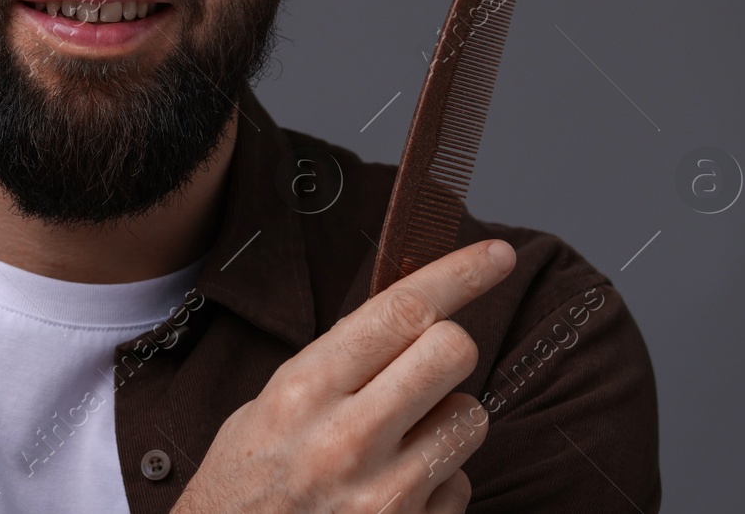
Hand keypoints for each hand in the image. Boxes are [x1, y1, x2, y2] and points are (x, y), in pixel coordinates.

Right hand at [172, 239, 516, 513]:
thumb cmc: (247, 479)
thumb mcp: (271, 403)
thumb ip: (339, 362)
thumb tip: (412, 316)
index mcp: (304, 390)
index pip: (401, 311)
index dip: (459, 275)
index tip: (497, 255)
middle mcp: (347, 441)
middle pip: (453, 352)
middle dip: (448, 347)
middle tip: (422, 363)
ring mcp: (385, 495)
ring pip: (471, 416)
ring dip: (446, 417)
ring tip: (398, 438)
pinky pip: (462, 483)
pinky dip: (438, 480)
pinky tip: (393, 489)